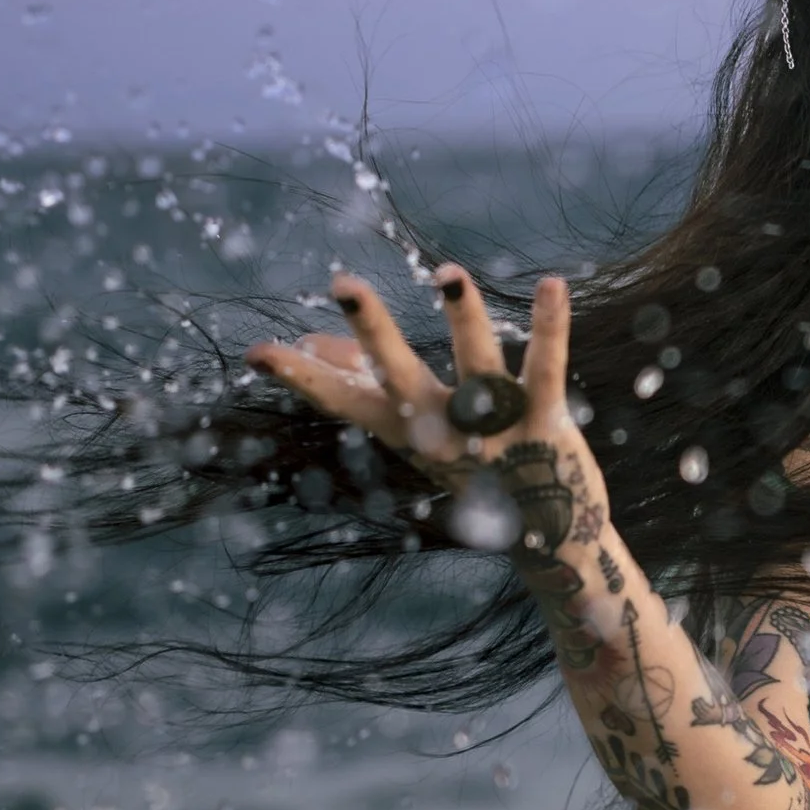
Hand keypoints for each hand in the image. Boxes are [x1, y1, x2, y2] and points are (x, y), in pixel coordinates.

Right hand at [249, 264, 594, 557]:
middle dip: (372, 330)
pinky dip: (549, 326)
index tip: (259, 352)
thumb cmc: (472, 467)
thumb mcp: (412, 428)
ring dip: (463, 316)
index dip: (303, 377)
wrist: (551, 537)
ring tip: (449, 271)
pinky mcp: (545, 422)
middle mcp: (444, 429)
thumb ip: (362, 379)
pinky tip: (551, 284)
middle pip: (400, 375)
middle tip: (343, 283)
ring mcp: (495, 427)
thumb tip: (308, 341)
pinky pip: (545, 368)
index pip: (345, 401)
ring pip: (476, 364)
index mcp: (406, 430)